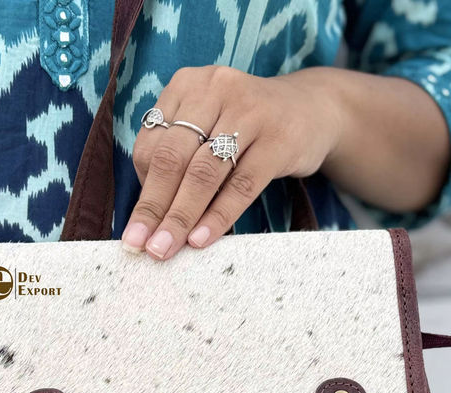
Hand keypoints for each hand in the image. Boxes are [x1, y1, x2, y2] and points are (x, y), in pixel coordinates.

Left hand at [121, 66, 340, 259]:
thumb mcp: (208, 127)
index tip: (137, 229)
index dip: (143, 190)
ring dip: (180, 217)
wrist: (313, 110)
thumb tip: (148, 217)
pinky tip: (201, 239)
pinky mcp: (278, 139)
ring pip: (203, 173)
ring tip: (164, 249)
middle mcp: (214, 89)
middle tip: (139, 246)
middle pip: (173, 158)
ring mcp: (249, 112)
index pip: (152, 144)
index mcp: (187, 85)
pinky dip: (218, 216)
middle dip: (153, 208)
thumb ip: (180, 157)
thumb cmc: (247, 128)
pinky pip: (241, 185)